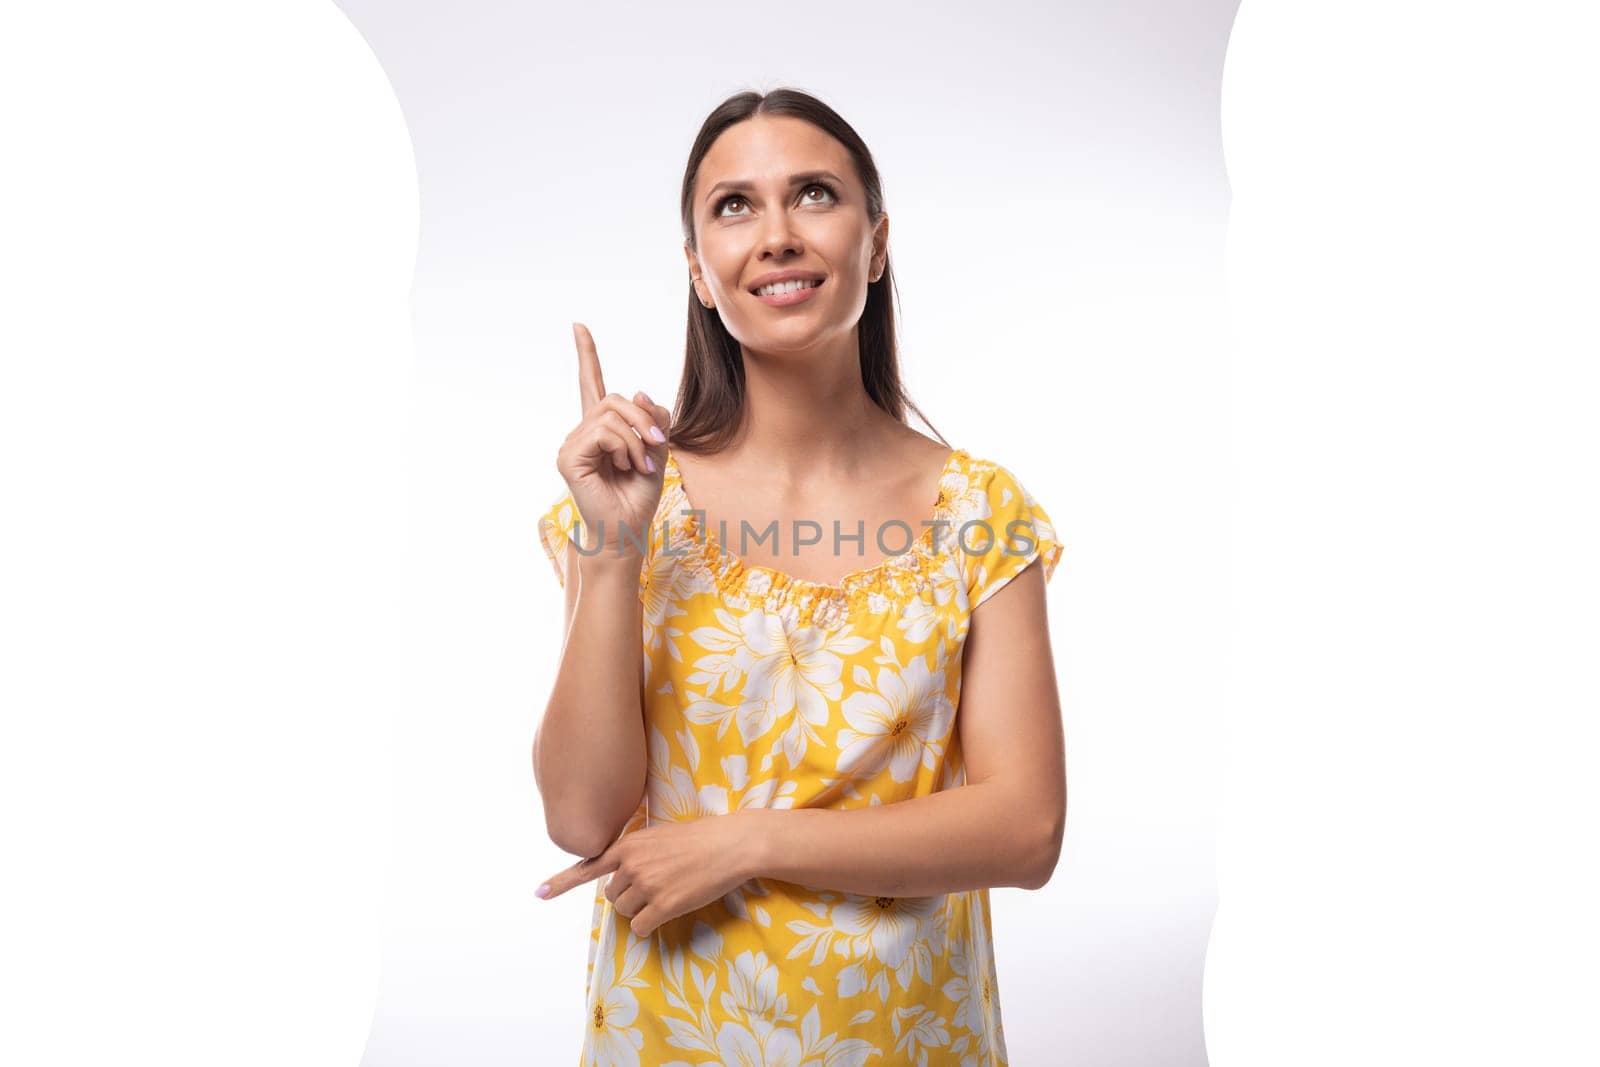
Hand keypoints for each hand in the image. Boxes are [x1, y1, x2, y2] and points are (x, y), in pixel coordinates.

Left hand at [535, 811, 765, 937]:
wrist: (730, 844)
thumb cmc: (699, 838)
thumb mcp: (658, 836)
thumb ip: (634, 853)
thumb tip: (618, 878)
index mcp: (628, 845)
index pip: (588, 867)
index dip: (561, 883)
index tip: (538, 894)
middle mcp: (632, 865)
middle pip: (612, 896)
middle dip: (629, 896)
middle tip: (656, 885)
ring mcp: (647, 886)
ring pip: (626, 912)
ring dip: (642, 910)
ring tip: (668, 892)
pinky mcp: (663, 905)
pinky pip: (641, 927)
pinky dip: (651, 924)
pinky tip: (670, 908)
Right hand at [557, 322, 673, 557]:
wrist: (628, 531)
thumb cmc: (639, 496)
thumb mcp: (658, 450)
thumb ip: (653, 419)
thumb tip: (639, 393)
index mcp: (602, 429)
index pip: (592, 384)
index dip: (587, 355)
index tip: (578, 326)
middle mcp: (583, 432)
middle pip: (616, 399)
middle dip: (645, 419)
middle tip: (658, 447)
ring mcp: (573, 444)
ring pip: (611, 414)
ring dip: (637, 439)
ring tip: (640, 465)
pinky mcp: (569, 457)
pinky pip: (604, 432)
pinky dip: (625, 447)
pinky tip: (626, 467)